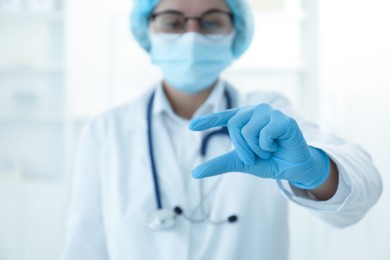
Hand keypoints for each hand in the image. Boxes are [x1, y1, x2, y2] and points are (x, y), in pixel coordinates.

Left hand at [189, 104, 329, 189]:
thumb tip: (194, 173)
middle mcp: (255, 111)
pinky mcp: (282, 119)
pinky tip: (277, 145)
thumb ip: (219, 164)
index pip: (223, 117)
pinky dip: (268, 146)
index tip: (191, 126)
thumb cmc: (268, 160)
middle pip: (235, 126)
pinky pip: (264, 134)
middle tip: (255, 156)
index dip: (207, 121)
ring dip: (257, 149)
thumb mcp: (241, 162)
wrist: (293, 168)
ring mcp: (269, 113)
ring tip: (268, 150)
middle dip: (242, 148)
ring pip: (248, 130)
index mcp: (244, 119)